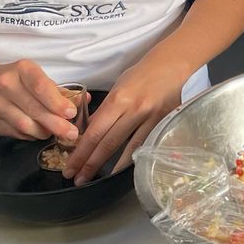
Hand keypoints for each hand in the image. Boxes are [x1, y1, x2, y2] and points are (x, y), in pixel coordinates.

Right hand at [0, 58, 79, 141]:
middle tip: (71, 133)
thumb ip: (59, 90)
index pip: (40, 86)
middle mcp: (6, 85)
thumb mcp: (35, 76)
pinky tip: (38, 132)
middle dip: (56, 124)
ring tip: (55, 132)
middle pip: (34, 109)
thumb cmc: (14, 78)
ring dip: (44, 132)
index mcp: (21, 70)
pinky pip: (16, 133)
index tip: (71, 113)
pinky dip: (31, 135)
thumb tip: (84, 101)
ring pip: (24, 125)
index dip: (57, 102)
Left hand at [63, 51, 187, 183]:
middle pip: (107, 143)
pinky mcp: (163, 124)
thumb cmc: (143, 73)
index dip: (80, 152)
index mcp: (119, 99)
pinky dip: (132, 159)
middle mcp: (134, 110)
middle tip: (77, 179)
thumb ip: (105, 110)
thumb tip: (90, 131)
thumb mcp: (119, 87)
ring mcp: (150, 119)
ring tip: (95, 179)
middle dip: (89, 164)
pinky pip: (144, 145)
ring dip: (109, 167)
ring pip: (127, 149)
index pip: (94, 131)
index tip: (70, 166)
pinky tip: (122, 171)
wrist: (173, 64)